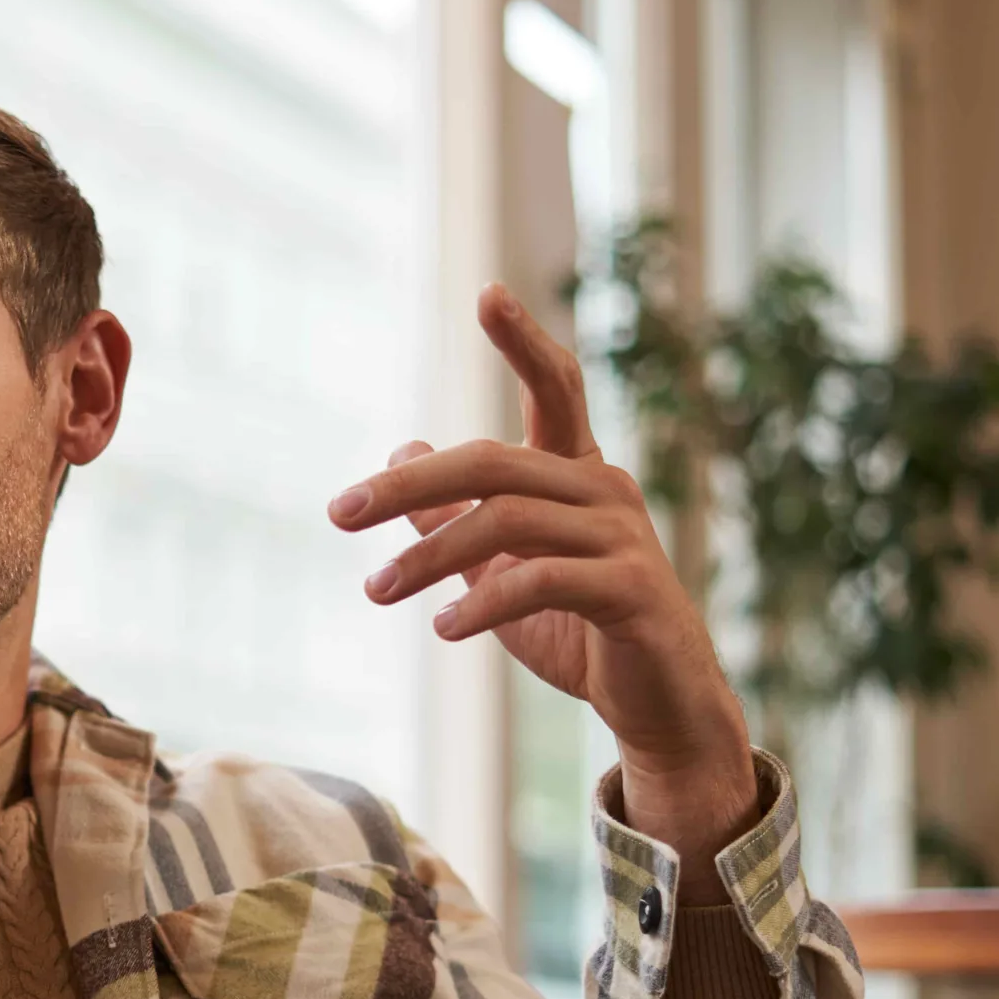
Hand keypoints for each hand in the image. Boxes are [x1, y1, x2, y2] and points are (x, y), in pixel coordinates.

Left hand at [328, 285, 755, 894]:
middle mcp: (604, 490)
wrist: (657, 705)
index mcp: (578, 475)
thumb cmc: (578, 631)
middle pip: (494, 462)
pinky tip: (443, 628)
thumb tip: (402, 451)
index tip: (487, 293)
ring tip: (377, 591)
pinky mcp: (632, 591)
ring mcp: (625, 538)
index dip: (524, 342)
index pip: (556, 390)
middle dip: (409, 485)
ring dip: (429, 559)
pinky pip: (541, 581)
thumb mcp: (501, 571)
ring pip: (507, 523)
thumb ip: (456, 517)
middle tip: (341, 514)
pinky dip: (482, 602)